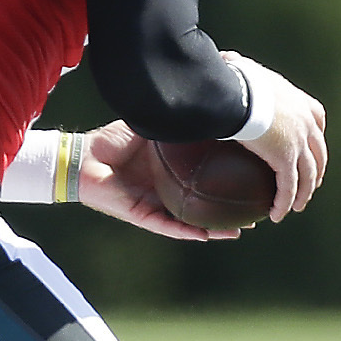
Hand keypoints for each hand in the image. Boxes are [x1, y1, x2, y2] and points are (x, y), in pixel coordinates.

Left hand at [73, 121, 239, 241]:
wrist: (84, 156)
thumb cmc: (113, 140)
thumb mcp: (154, 128)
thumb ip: (176, 123)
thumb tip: (200, 105)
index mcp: (170, 173)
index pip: (205, 180)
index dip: (228, 183)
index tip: (253, 182)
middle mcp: (166, 193)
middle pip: (204, 208)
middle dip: (229, 213)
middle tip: (256, 214)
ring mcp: (155, 207)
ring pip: (192, 224)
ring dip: (215, 230)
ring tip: (240, 231)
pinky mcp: (142, 216)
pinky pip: (169, 227)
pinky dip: (187, 232)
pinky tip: (207, 236)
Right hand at [223, 51, 328, 219]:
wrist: (238, 95)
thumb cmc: (235, 81)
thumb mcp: (242, 71)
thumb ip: (239, 71)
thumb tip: (222, 61)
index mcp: (301, 103)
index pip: (318, 120)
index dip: (315, 136)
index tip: (310, 147)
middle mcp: (307, 124)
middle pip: (318, 152)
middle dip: (316, 169)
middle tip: (310, 183)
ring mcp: (300, 143)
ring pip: (309, 176)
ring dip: (304, 194)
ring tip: (295, 207)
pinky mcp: (287, 160)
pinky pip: (289, 187)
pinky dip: (285, 203)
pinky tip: (277, 215)